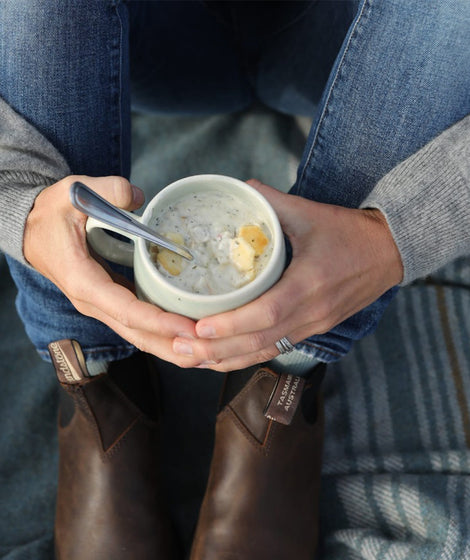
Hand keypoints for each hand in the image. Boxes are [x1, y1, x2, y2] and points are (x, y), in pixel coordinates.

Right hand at [23, 175, 196, 362]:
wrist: (30, 230)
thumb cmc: (50, 213)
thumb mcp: (71, 192)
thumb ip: (106, 190)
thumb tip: (136, 197)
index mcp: (84, 282)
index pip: (127, 310)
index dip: (159, 322)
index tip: (189, 328)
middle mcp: (94, 303)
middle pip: (138, 335)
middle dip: (173, 347)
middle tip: (210, 353)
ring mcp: (102, 306)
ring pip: (140, 336)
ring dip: (172, 347)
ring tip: (208, 355)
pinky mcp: (112, 303)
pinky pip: (140, 325)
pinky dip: (164, 333)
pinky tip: (191, 336)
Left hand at [172, 179, 403, 371]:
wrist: (390, 253)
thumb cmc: (350, 233)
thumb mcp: (311, 212)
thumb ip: (272, 202)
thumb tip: (239, 188)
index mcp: (310, 284)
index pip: (267, 313)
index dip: (232, 325)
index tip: (200, 326)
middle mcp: (311, 313)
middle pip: (260, 342)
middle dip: (217, 349)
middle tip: (181, 346)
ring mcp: (313, 327)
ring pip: (264, 353)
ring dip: (226, 360)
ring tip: (190, 357)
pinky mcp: (312, 332)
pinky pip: (274, 350)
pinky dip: (244, 358)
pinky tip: (218, 360)